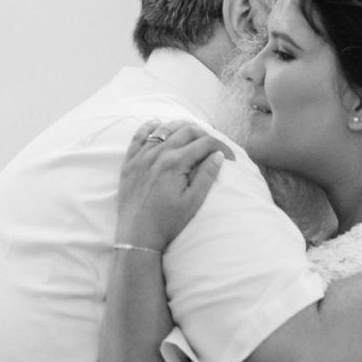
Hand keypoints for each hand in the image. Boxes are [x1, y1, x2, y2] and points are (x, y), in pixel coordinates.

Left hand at [115, 120, 233, 251]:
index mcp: (176, 163)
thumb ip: (207, 176)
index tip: (231, 159)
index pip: (205, 143)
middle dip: (205, 135)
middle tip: (214, 146)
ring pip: (165, 128)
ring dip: (181, 127)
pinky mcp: (130, 163)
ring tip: (193, 134)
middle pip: (187, 131)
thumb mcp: (193, 202)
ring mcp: (141, 157)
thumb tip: (218, 155)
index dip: (222, 147)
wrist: (137, 237)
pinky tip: (159, 124)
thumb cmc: (167, 223)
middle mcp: (158, 154)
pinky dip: (150, 126)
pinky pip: (139, 136)